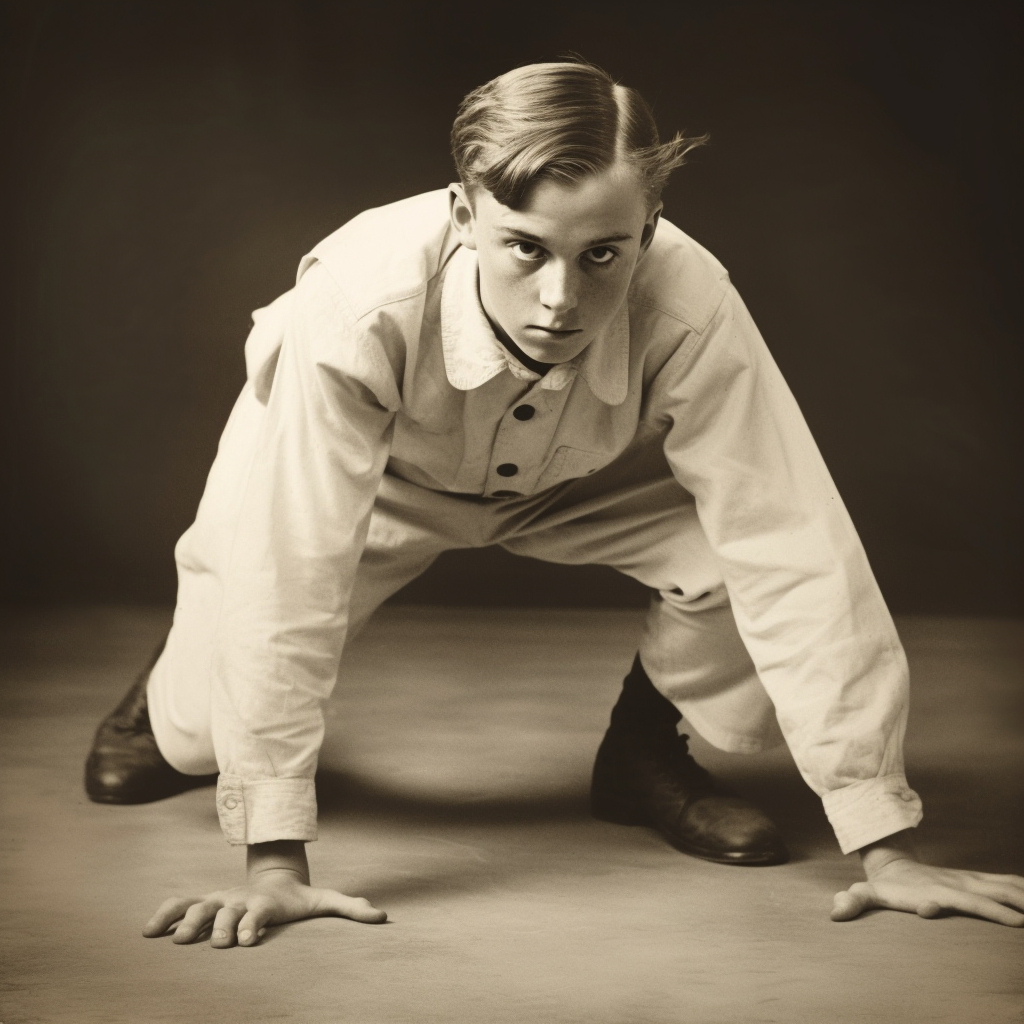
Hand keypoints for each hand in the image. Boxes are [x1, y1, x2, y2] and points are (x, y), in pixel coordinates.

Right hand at [142, 840, 386, 947]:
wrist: (275, 878)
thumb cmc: (299, 899)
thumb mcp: (325, 901)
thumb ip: (351, 907)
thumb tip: (384, 916)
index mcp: (267, 903)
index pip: (260, 913)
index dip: (255, 924)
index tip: (249, 939)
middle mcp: (240, 900)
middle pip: (226, 911)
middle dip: (218, 926)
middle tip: (210, 942)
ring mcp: (221, 900)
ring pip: (200, 907)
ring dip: (186, 921)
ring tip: (172, 939)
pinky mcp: (205, 903)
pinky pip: (180, 905)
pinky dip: (164, 914)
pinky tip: (147, 930)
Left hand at [831, 831, 1023, 925]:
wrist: (895, 863)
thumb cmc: (885, 886)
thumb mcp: (866, 893)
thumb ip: (852, 902)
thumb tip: (835, 912)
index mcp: (934, 892)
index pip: (954, 901)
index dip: (963, 908)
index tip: (984, 917)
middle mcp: (955, 885)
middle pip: (987, 896)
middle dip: (1008, 907)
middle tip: (1023, 922)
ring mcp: (969, 881)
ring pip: (1003, 887)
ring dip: (1022, 896)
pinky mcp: (978, 881)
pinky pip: (1007, 884)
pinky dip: (1023, 890)